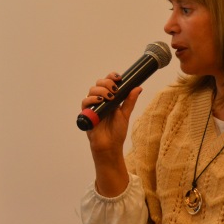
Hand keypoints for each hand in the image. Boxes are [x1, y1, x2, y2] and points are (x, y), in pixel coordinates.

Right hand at [81, 72, 141, 196]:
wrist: (110, 146)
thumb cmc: (117, 132)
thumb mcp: (125, 114)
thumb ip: (130, 101)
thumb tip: (138, 87)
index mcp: (109, 98)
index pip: (108, 82)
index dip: (112, 77)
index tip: (119, 78)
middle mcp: (99, 100)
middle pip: (99, 83)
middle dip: (107, 83)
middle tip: (114, 90)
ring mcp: (92, 106)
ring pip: (92, 90)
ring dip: (100, 90)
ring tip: (109, 97)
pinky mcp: (86, 113)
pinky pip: (85, 102)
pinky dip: (92, 99)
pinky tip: (99, 101)